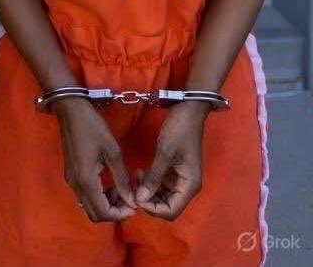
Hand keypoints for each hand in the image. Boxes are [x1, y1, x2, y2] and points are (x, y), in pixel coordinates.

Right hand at [53, 98, 136, 221]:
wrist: (70, 109)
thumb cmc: (93, 127)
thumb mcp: (113, 151)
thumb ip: (122, 178)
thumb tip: (132, 200)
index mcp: (86, 180)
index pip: (103, 212)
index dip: (120, 215)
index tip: (134, 206)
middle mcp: (76, 185)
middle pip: (94, 214)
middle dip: (113, 212)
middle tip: (128, 201)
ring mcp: (71, 180)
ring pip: (88, 206)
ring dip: (105, 205)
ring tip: (121, 191)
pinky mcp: (70, 174)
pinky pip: (84, 196)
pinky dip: (98, 197)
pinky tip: (109, 184)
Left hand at [135, 102, 207, 219]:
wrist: (189, 110)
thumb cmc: (180, 130)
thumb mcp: (165, 152)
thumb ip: (154, 177)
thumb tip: (140, 199)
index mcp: (189, 185)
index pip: (171, 211)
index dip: (153, 209)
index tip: (136, 197)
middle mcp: (186, 186)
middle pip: (167, 206)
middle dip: (149, 201)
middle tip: (133, 188)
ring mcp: (180, 179)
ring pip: (163, 196)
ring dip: (149, 192)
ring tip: (135, 178)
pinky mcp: (174, 171)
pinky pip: (162, 185)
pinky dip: (151, 183)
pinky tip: (140, 172)